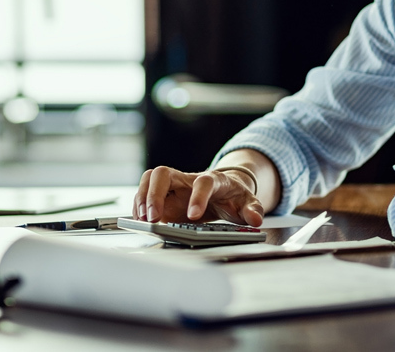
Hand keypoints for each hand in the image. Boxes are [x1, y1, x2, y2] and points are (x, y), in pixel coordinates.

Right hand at [133, 166, 264, 225]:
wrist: (224, 192)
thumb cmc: (232, 197)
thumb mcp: (247, 203)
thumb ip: (252, 210)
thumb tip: (255, 219)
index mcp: (212, 180)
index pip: (203, 182)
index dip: (197, 197)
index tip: (193, 216)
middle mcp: (188, 179)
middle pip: (164, 173)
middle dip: (155, 194)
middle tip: (154, 217)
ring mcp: (174, 186)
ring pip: (150, 179)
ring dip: (142, 199)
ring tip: (144, 220)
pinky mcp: (164, 196)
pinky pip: (144, 193)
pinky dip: (139, 206)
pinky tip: (141, 221)